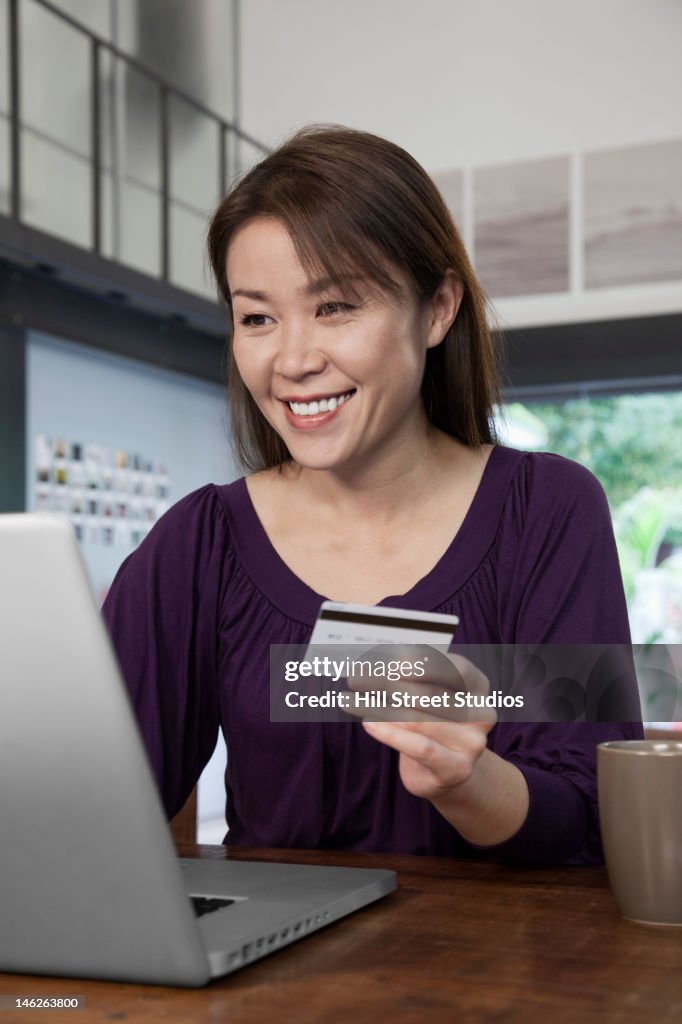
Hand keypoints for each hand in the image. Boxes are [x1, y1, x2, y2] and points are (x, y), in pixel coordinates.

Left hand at [346, 650, 495, 802]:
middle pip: (429, 693)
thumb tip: (373, 662)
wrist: (445, 772)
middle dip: (386, 683)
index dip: (425, 663)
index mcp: (477, 686)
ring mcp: (472, 743)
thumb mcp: (424, 694)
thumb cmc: (430, 722)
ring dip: (378, 707)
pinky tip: (368, 724)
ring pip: (418, 719)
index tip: (393, 661)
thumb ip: (407, 676)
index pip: (454, 668)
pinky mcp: (456, 768)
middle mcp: (481, 713)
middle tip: (355, 679)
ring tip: (350, 700)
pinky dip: (390, 733)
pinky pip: (420, 747)